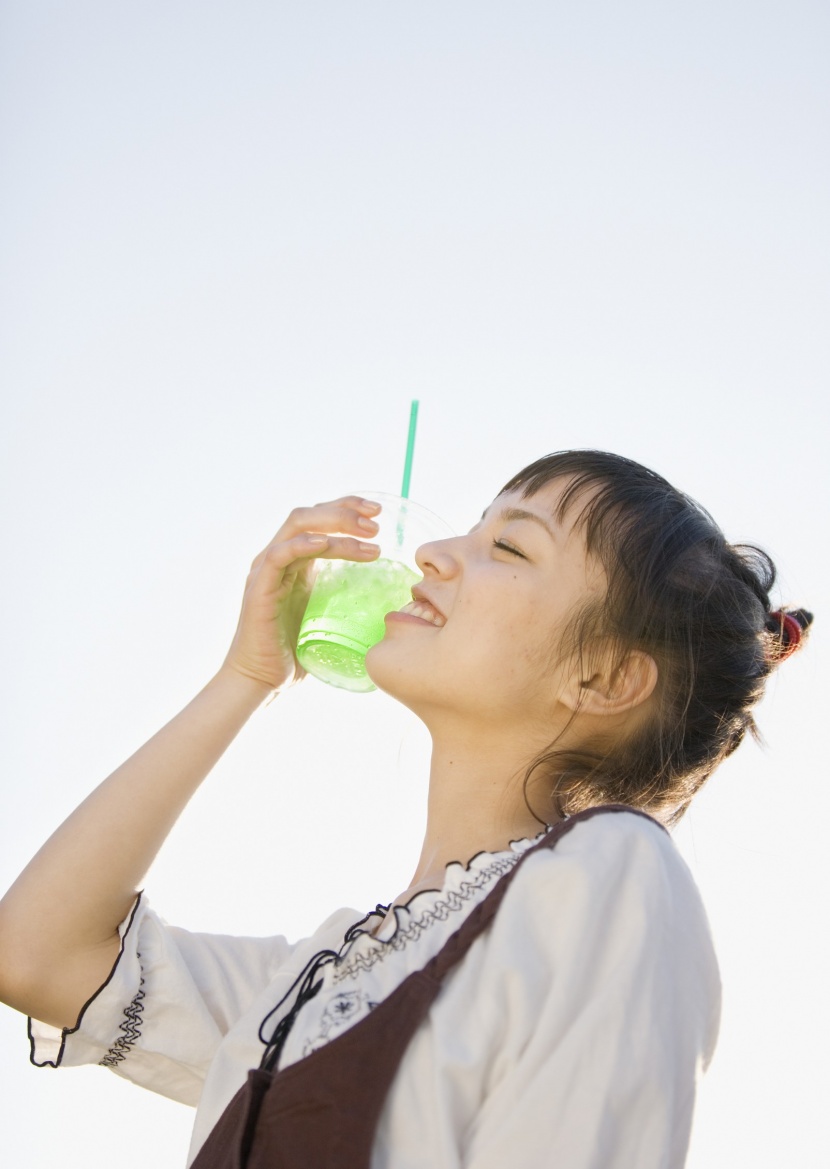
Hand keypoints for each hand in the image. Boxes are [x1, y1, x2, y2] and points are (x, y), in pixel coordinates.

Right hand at [219, 496, 381, 693]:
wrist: (261, 679)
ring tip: (369, 535)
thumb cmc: (296, 652)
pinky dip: (303, 544)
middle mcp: (278, 558)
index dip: (347, 508)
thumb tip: (390, 600)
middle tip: (377, 520)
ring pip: (298, 527)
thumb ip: (346, 597)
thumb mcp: (328, 615)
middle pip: (310, 515)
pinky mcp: (259, 588)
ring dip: (335, 525)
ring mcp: (266, 570)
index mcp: (295, 561)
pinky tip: (326, 544)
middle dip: (346, 510)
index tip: (377, 512)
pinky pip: (279, 555)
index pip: (319, 520)